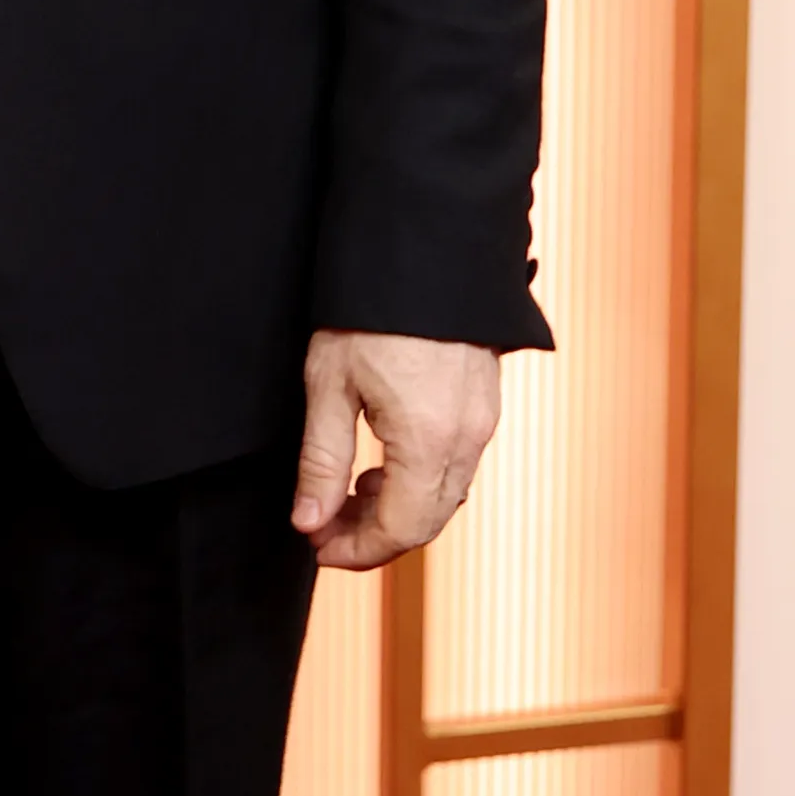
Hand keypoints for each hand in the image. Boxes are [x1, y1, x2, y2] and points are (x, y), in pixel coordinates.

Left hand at [293, 331, 501, 571]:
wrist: (425, 245)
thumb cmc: (370, 309)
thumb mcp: (329, 386)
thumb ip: (322, 461)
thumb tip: (309, 521)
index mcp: (428, 440)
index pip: (400, 530)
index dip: (357, 551)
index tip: (318, 546)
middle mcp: (467, 438)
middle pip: (428, 521)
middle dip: (375, 537)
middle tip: (326, 527)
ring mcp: (483, 421)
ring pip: (446, 496)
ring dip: (398, 509)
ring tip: (350, 492)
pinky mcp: (485, 403)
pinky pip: (457, 465)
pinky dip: (420, 480)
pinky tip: (384, 463)